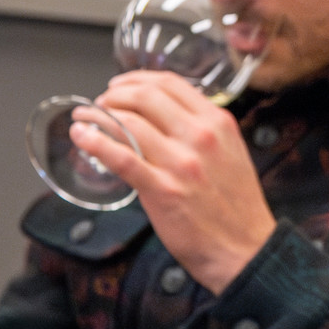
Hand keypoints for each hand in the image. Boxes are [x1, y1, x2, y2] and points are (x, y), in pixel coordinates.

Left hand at [70, 71, 276, 292]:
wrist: (246, 249)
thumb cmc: (237, 208)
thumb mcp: (232, 154)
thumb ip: (204, 132)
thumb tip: (165, 119)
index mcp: (219, 123)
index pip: (171, 84)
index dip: (137, 79)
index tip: (120, 85)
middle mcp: (201, 136)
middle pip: (145, 96)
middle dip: (114, 94)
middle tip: (101, 103)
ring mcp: (181, 162)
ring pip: (129, 122)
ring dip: (98, 115)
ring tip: (84, 118)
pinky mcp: (161, 189)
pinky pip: (121, 156)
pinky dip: (95, 141)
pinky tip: (82, 136)